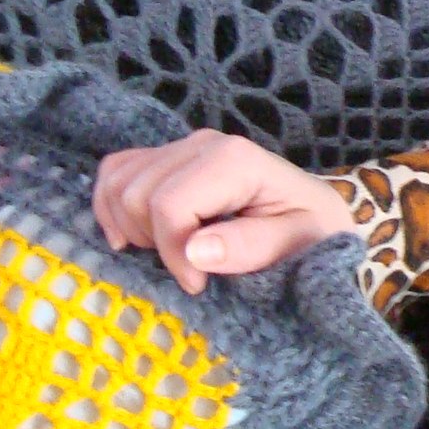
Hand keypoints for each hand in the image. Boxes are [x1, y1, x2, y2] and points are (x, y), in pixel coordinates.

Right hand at [92, 129, 356, 295]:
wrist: (314, 216)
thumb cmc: (310, 234)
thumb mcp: (296, 246)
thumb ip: (249, 247)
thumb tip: (195, 250)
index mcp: (235, 160)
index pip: (169, 206)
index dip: (172, 254)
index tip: (198, 285)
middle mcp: (203, 143)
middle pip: (136, 195)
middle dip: (153, 242)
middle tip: (189, 268)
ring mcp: (182, 146)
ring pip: (118, 183)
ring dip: (133, 227)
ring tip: (171, 252)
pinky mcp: (167, 157)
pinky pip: (115, 172)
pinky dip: (113, 206)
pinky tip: (137, 236)